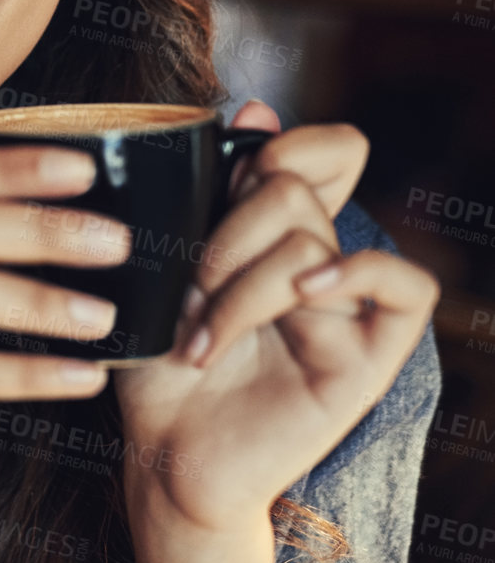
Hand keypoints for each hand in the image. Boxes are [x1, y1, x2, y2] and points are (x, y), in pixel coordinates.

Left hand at [114, 102, 439, 533]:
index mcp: (279, 234)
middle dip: (222, 232)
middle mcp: (322, 263)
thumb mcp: (164, 264)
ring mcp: (348, 310)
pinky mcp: (367, 360)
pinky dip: (353, 273)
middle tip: (187, 289)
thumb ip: (210, 189)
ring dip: (236, 285)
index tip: (221, 187)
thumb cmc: (155, 361)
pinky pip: (405, 289)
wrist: (161, 455)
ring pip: (308, 238)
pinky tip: (304, 296)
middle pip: (293, 186)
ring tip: (199, 336)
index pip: (328, 148)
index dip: (282, 146)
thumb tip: (255, 107)